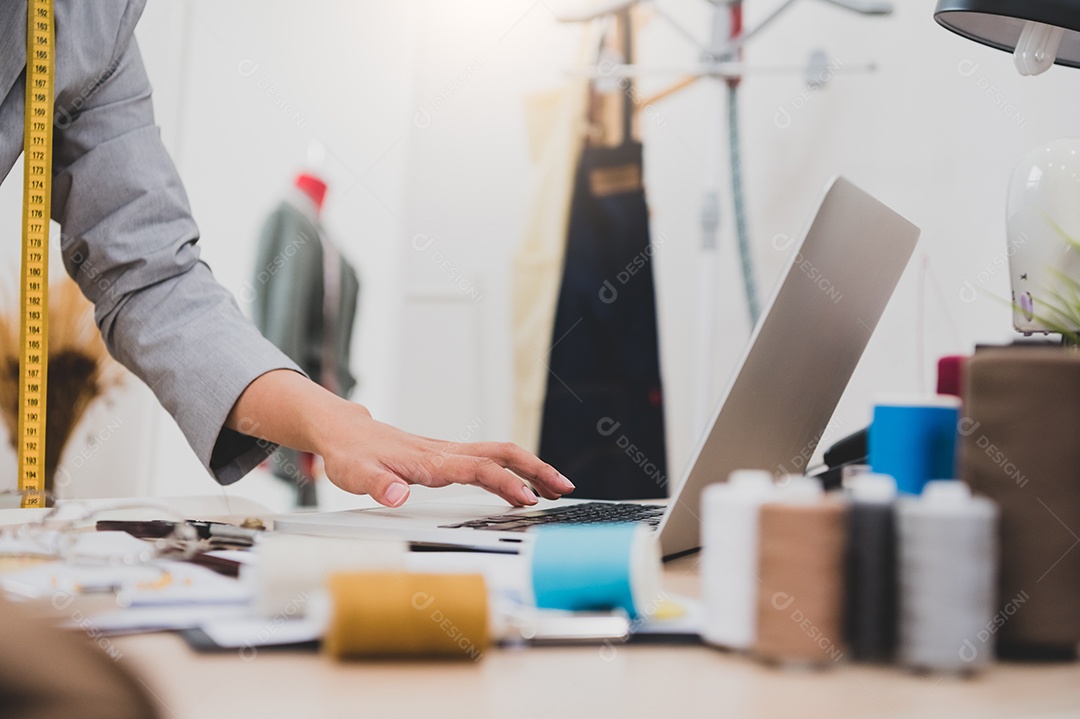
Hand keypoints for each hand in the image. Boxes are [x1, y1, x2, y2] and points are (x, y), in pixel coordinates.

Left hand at [226, 370, 573, 506]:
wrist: (343, 432)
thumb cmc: (350, 454)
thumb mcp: (355, 474)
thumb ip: (379, 485)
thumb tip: (398, 495)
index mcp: (430, 460)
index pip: (478, 469)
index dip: (505, 483)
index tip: (528, 499)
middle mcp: (444, 453)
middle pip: (502, 453)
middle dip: (536, 469)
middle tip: (564, 487)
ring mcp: (448, 453)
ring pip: (500, 454)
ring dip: (530, 469)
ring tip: (556, 489)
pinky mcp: (446, 458)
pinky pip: (488, 461)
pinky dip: (512, 471)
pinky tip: (521, 487)